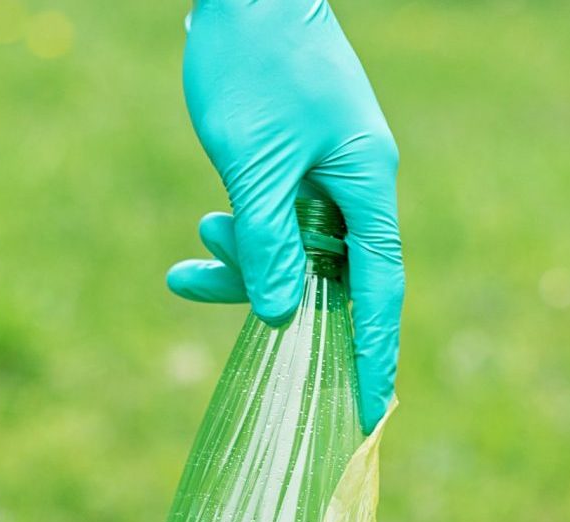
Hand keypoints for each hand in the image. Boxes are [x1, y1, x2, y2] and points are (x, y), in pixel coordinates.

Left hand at [169, 0, 404, 431]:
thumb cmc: (254, 63)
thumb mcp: (253, 163)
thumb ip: (266, 243)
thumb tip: (277, 315)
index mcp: (365, 185)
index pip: (379, 290)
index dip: (374, 353)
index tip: (373, 411)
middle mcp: (355, 187)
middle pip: (325, 276)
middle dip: (267, 296)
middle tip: (202, 293)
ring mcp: (326, 178)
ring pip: (289, 253)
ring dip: (238, 261)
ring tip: (191, 248)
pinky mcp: (295, 169)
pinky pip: (273, 226)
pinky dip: (238, 238)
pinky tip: (199, 239)